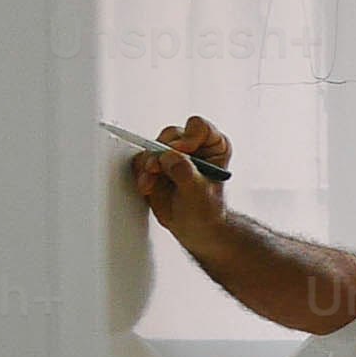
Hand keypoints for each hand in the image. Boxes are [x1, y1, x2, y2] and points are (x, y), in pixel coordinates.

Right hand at [129, 117, 232, 245]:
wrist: (195, 229)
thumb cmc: (207, 211)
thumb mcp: (199, 193)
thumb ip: (185, 172)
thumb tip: (169, 157)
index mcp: (214, 146)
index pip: (198, 127)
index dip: (186, 138)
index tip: (181, 152)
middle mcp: (193, 147)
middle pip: (171, 135)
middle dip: (162, 152)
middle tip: (159, 168)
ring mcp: (173, 156)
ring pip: (153, 146)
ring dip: (149, 164)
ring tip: (153, 182)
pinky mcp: (156, 167)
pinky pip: (141, 161)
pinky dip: (141, 173)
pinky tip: (148, 186)